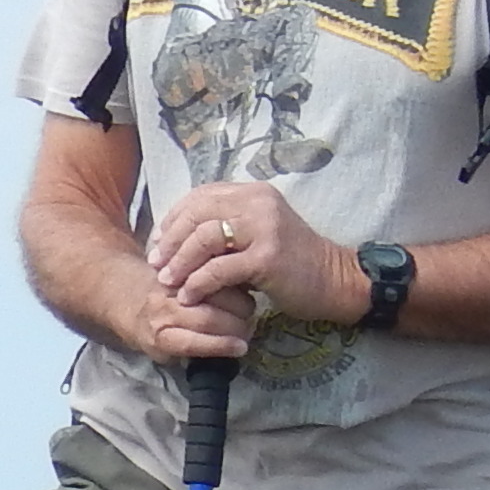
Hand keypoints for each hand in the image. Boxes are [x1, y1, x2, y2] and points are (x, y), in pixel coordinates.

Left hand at [139, 182, 361, 358]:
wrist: (333, 280)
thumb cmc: (292, 262)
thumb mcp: (257, 235)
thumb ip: (226, 229)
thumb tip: (177, 240)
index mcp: (253, 193)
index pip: (200, 196)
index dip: (173, 219)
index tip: (158, 243)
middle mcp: (258, 203)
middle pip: (197, 213)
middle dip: (170, 240)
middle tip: (155, 263)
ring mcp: (265, 227)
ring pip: (205, 238)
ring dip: (180, 261)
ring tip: (167, 280)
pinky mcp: (268, 256)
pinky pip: (220, 268)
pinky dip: (198, 283)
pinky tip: (189, 296)